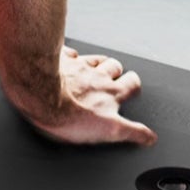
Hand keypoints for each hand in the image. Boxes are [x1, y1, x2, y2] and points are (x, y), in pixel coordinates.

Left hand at [16, 46, 154, 146]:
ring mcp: (77, 65)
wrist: (39, 92)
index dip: (133, 84)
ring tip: (97, 65)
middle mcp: (97, 75)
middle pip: (115, 67)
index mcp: (110, 92)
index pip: (132, 84)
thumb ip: (132, 132)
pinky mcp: (58, 59)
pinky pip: (68, 53)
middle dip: (117, 71)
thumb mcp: (109, 131)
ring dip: (98, 61)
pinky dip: (70, 56)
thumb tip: (150, 137)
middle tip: (115, 75)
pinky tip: (67, 58)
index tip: (133, 85)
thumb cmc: (69, 114)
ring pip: (95, 58)